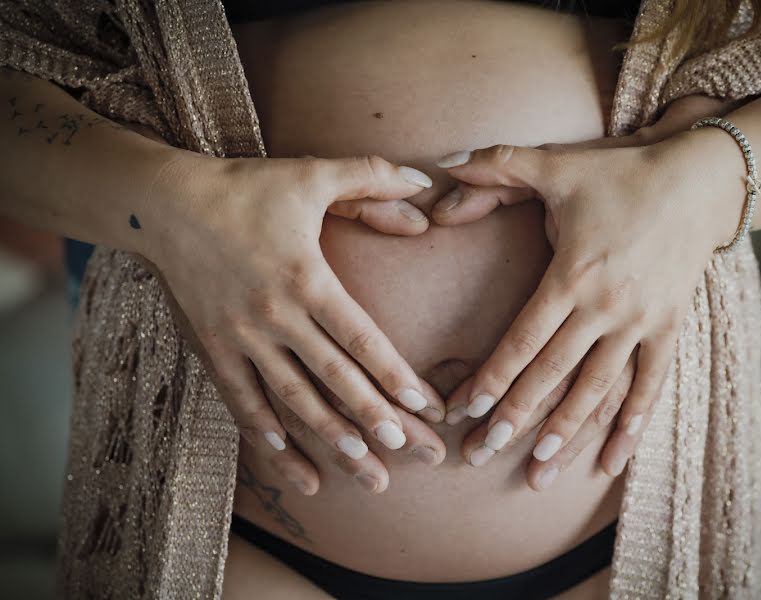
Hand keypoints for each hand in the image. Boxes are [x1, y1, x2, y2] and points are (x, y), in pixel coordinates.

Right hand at [148, 153, 445, 492]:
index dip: (395, 374)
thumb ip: (370, 176)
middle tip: (410, 452)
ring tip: (362, 468)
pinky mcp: (212, 348)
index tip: (425, 406)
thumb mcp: (311, 174)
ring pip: (292, 399)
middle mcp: (275, 315)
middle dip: (375, 419)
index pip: (361, 338)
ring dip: (327, 437)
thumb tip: (425, 182)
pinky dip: (265, 433)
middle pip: (334, 378)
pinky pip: (241, 399)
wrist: (163, 204)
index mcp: (306, 277)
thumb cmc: (245, 187)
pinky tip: (289, 461)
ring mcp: (240, 337)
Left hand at [433, 96, 734, 475]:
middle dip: (515, 418)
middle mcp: (606, 308)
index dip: (493, 378)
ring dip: (566, 432)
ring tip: (538, 472)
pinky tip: (612, 462)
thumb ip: (496, 166)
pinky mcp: (670, 328)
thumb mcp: (556, 164)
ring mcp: (642, 323)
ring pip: (597, 389)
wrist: (700, 179)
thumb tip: (442, 168)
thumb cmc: (622, 173)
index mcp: (573, 275)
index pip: (524, 339)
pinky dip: (632, 424)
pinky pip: (651, 385)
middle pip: (553, 374)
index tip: (466, 411)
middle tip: (481, 456)